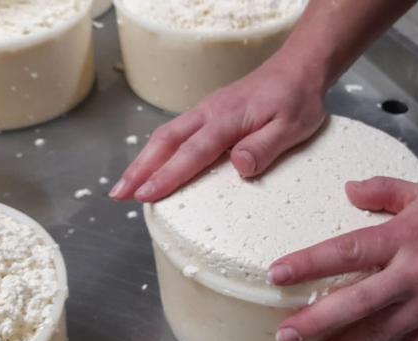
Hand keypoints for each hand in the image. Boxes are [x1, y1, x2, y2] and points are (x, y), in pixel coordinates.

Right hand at [109, 61, 326, 201]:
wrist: (299, 68)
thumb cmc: (297, 99)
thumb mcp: (292, 127)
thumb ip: (264, 147)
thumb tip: (238, 166)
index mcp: (227, 119)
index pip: (191, 152)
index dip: (167, 176)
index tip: (146, 195)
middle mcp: (209, 112)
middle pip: (165, 142)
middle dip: (140, 169)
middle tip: (118, 195)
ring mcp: (207, 110)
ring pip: (166, 136)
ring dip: (144, 161)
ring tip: (126, 187)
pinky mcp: (210, 113)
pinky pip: (177, 133)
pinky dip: (159, 151)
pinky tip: (153, 166)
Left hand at [269, 177, 417, 340]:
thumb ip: (384, 190)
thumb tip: (348, 188)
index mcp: (405, 237)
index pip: (348, 249)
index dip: (310, 262)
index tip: (277, 273)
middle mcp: (415, 272)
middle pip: (359, 300)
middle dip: (318, 319)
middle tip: (285, 333)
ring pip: (381, 333)